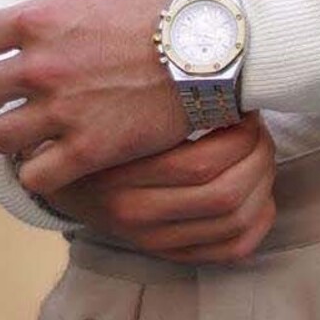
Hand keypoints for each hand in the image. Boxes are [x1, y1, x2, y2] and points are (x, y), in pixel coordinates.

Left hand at [0, 0, 196, 199]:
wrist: (217, 46)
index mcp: (40, 18)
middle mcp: (41, 67)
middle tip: (0, 96)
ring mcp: (63, 112)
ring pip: (0, 137)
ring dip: (10, 133)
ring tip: (26, 130)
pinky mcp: (89, 150)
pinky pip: (36, 175)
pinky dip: (36, 170)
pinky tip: (49, 161)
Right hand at [36, 111, 277, 263]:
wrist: (57, 178)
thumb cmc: (93, 127)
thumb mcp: (109, 105)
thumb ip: (156, 95)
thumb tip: (218, 67)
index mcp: (123, 172)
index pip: (202, 164)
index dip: (239, 135)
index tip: (243, 107)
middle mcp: (137, 212)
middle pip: (224, 194)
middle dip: (258, 156)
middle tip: (258, 126)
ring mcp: (153, 238)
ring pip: (233, 222)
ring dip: (262, 184)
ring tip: (261, 151)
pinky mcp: (167, 252)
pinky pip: (228, 251)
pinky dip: (257, 224)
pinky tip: (262, 196)